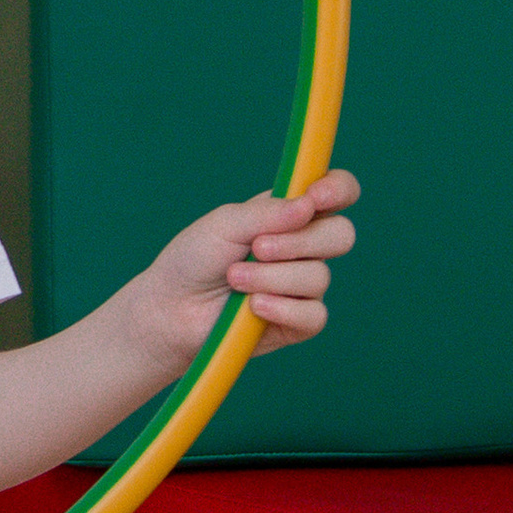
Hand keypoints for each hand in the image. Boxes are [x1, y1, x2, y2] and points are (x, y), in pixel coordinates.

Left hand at [126, 170, 360, 366]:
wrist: (170, 308)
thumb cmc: (194, 260)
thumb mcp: (224, 225)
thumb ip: (266, 213)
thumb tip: (307, 205)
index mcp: (291, 214)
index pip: (338, 193)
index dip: (338, 190)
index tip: (316, 196)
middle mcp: (304, 248)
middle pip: (341, 235)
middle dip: (299, 242)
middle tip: (257, 248)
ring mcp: (304, 286)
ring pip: (319, 277)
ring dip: (271, 278)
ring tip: (234, 279)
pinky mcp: (299, 322)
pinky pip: (314, 315)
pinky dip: (281, 309)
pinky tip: (252, 307)